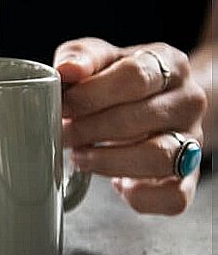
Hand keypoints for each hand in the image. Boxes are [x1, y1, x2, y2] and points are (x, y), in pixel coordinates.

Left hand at [54, 37, 206, 214]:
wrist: (154, 102)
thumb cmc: (119, 80)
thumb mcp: (100, 58)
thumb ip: (82, 57)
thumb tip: (67, 70)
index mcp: (168, 64)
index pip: (134, 77)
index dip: (92, 94)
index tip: (63, 105)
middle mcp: (188, 101)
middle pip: (139, 118)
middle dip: (90, 130)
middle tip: (62, 134)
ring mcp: (192, 141)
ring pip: (157, 158)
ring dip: (108, 162)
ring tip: (80, 157)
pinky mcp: (188, 178)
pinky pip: (173, 197)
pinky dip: (142, 197)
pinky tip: (118, 185)